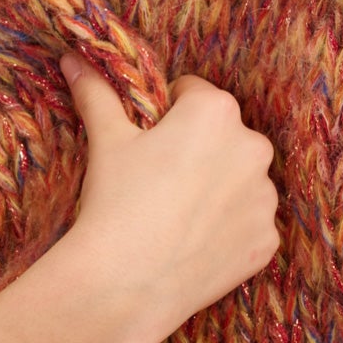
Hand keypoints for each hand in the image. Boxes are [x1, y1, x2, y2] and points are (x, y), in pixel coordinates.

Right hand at [59, 52, 279, 342]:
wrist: (125, 285)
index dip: (165, 114)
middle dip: (198, 150)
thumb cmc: (114, 203)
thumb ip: (98, 93)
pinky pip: (248, 224)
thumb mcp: (106, 140)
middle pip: (223, 136)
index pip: (193, 94)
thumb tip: (75, 57)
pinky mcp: (267, 240)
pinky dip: (227, 230)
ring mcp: (265, 198)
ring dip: (216, 188)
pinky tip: (193, 242)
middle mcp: (254, 147)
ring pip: (239, 180)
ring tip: (174, 215)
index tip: (146, 142)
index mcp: (216, 111)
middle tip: (158, 181)